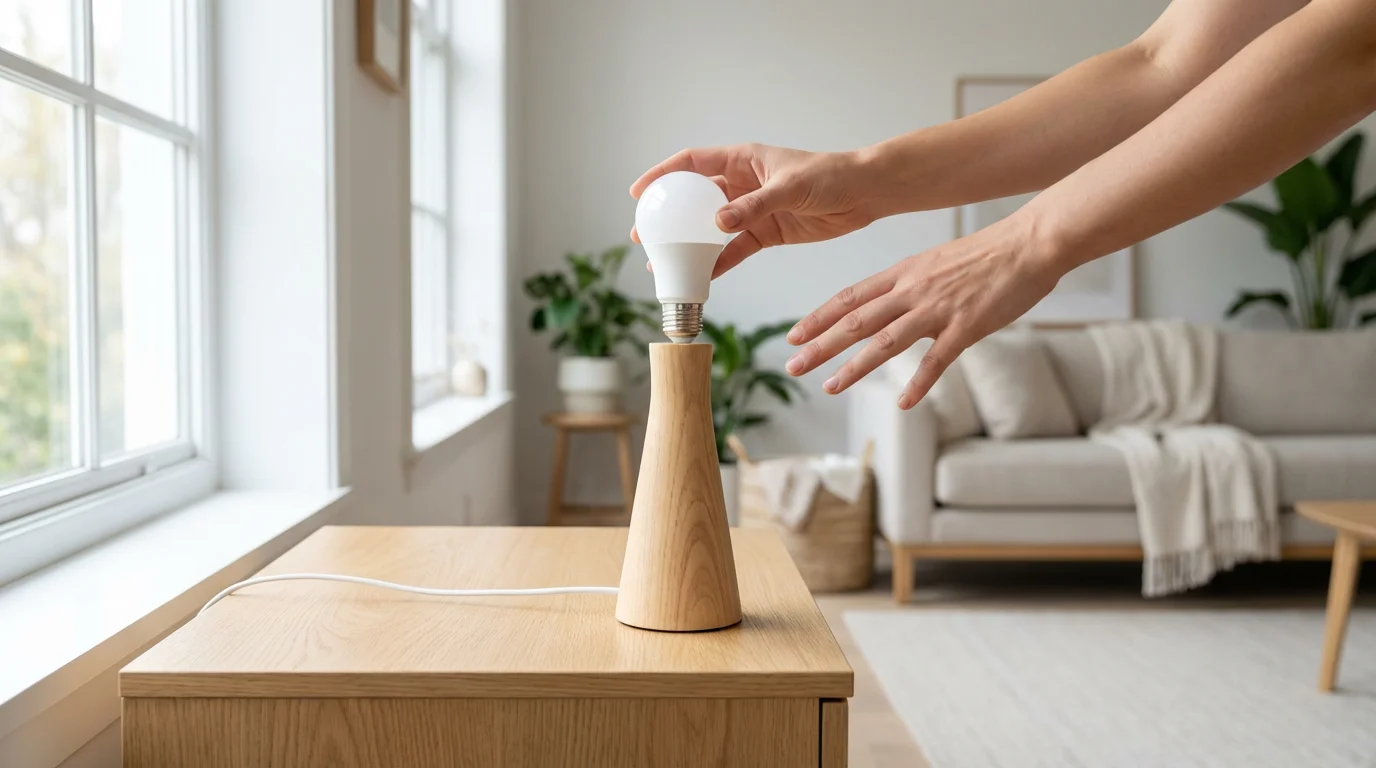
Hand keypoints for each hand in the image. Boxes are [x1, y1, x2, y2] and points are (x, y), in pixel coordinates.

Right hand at [630, 144, 878, 276]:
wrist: (863, 194)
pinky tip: (703, 278)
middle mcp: (742, 183)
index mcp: (742, 160)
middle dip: (668, 216)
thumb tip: (718, 223)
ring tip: (664, 262)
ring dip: (689, 244)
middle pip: (694, 199)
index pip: (692, 163)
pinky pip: (736, 250)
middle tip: (644, 235)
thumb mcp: (790, 187)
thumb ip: (754, 205)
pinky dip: (719, 263)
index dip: (662, 174)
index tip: (640, 192)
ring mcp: (752, 210)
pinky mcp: (767, 233)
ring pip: (711, 228)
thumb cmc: (830, 175)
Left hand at [783, 212, 1062, 408]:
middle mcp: (912, 290)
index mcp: (903, 273)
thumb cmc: (988, 254)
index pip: (849, 296)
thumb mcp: (936, 262)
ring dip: (854, 367)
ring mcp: (937, 308)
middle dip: (820, 345)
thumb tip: (892, 303)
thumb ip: (911, 285)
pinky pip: (937, 360)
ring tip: (830, 387)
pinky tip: (903, 403)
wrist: (1029, 243)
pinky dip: (919, 384)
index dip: (819, 317)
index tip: (794, 334)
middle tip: (793, 366)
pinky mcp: (966, 326)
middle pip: (856, 320)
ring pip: (885, 341)